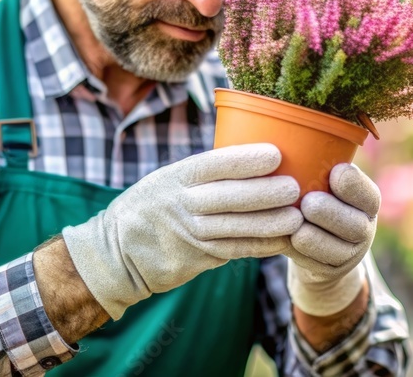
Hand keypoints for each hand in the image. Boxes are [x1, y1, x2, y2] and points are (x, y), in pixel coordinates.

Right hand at [61, 143, 302, 319]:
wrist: (116, 252)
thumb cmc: (153, 205)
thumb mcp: (167, 179)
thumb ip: (203, 173)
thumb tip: (253, 158)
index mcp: (176, 176)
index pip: (213, 164)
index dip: (245, 160)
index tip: (275, 154)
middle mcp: (181, 204)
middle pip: (228, 198)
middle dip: (264, 193)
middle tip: (294, 188)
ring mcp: (188, 234)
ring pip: (235, 229)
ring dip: (269, 224)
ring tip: (296, 217)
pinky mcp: (196, 258)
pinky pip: (234, 251)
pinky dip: (260, 246)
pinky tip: (282, 240)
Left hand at [284, 162, 380, 316]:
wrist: (315, 244)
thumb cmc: (314, 195)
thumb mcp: (322, 179)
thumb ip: (316, 164)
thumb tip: (285, 133)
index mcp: (367, 199)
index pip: (366, 193)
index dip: (351, 184)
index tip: (334, 173)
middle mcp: (365, 226)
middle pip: (352, 224)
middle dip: (328, 212)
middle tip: (307, 203)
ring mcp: (350, 253)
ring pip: (333, 248)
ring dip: (310, 235)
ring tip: (293, 225)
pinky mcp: (330, 270)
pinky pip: (313, 263)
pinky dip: (296, 251)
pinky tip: (282, 239)